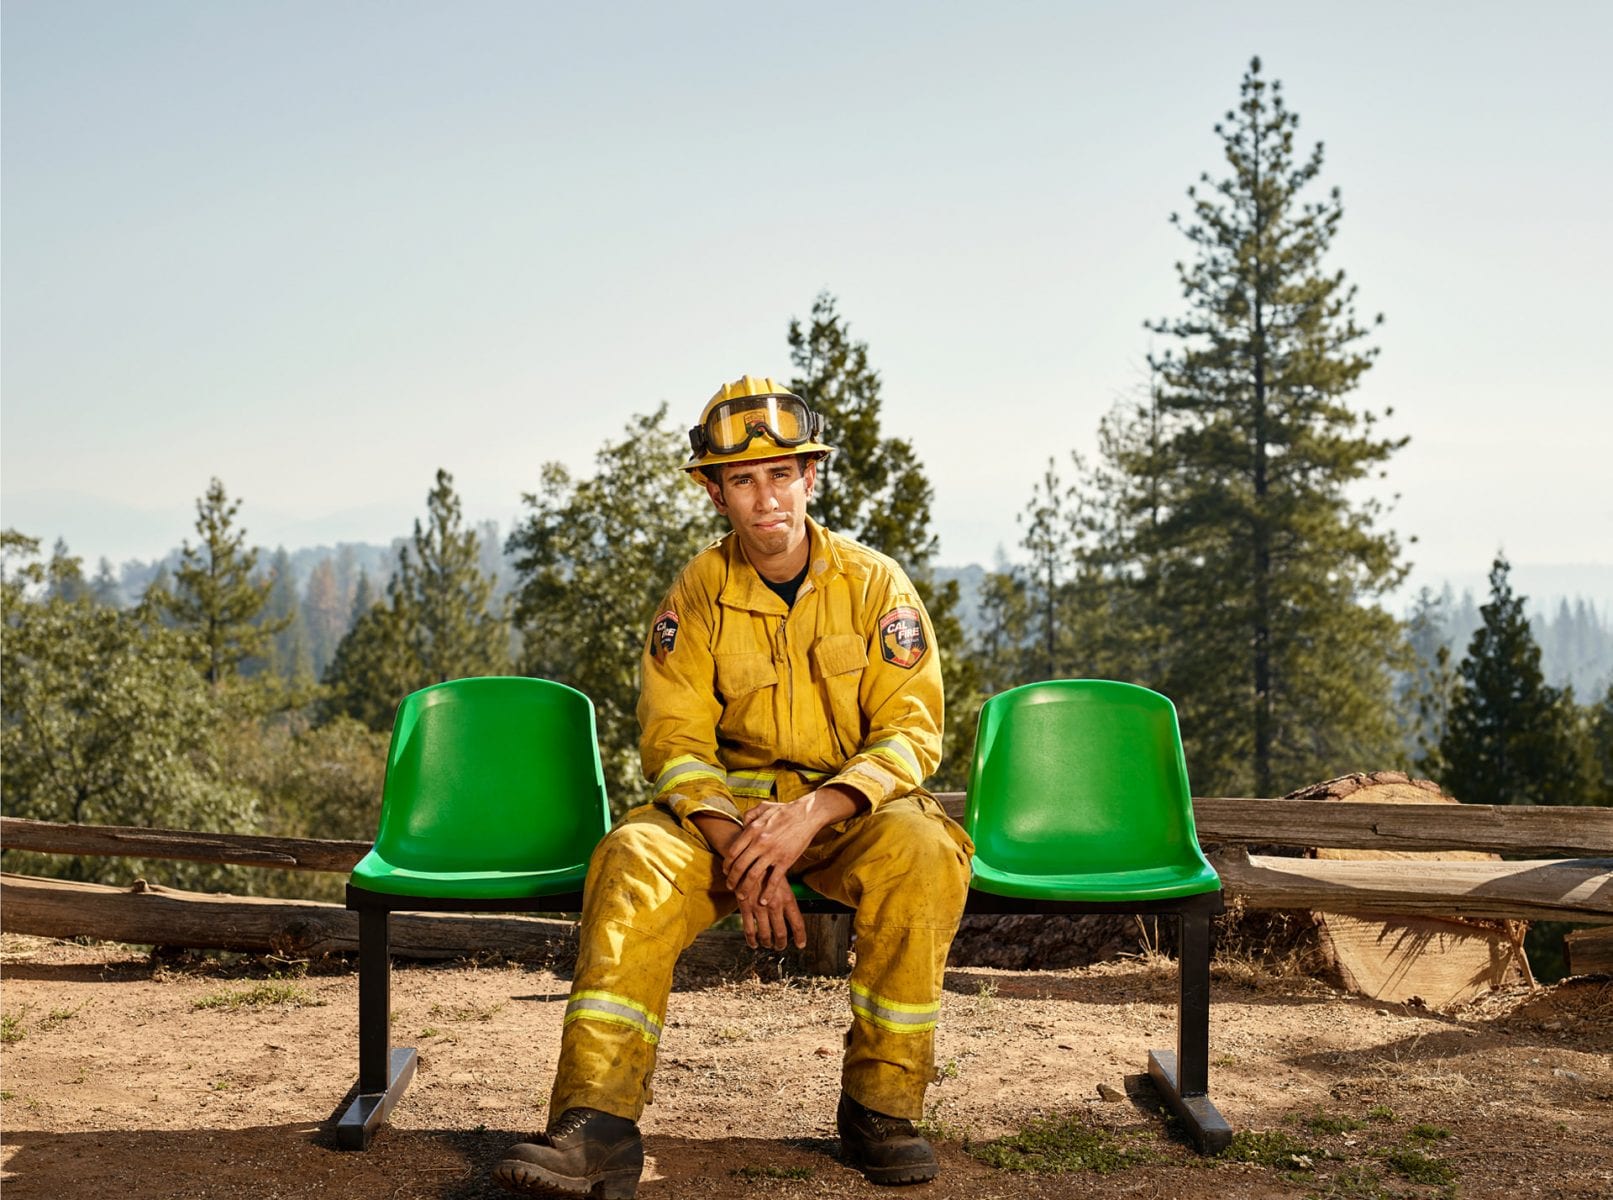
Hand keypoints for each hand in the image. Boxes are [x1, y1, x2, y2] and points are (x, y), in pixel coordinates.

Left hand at [691, 812, 803, 948]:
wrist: (806, 814)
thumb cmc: (785, 810)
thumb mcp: (763, 807)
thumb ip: (749, 815)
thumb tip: (741, 823)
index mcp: (752, 830)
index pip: (733, 852)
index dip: (727, 864)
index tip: (726, 871)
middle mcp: (759, 843)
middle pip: (739, 866)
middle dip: (732, 879)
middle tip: (730, 886)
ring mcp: (772, 853)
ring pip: (752, 876)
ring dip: (745, 888)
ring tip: (741, 895)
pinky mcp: (785, 861)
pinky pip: (773, 880)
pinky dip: (767, 893)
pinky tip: (763, 900)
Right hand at [735, 870, 805, 949]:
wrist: (749, 858)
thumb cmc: (768, 868)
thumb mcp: (782, 880)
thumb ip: (785, 897)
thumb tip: (790, 913)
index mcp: (787, 898)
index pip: (797, 923)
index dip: (800, 937)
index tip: (801, 945)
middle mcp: (775, 905)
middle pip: (781, 933)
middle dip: (781, 943)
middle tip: (781, 946)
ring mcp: (759, 908)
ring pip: (765, 935)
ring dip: (767, 943)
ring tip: (768, 945)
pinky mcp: (745, 908)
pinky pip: (749, 930)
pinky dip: (752, 940)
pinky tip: (754, 944)